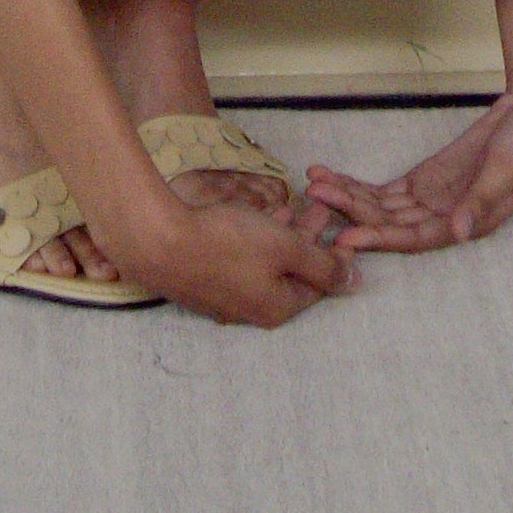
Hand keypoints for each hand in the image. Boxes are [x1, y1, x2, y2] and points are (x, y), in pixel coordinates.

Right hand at [114, 194, 360, 325]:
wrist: (158, 242)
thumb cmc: (227, 243)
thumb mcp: (285, 248)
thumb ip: (322, 265)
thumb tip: (354, 283)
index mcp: (278, 306)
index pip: (320, 283)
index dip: (335, 252)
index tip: (342, 223)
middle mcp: (253, 309)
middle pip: (294, 272)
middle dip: (311, 237)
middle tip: (320, 204)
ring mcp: (226, 297)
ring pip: (269, 264)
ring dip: (286, 234)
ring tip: (295, 203)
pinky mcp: (205, 281)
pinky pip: (245, 260)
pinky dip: (260, 238)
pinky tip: (260, 215)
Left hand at [301, 89, 512, 253]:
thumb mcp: (507, 169)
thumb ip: (481, 200)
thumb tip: (457, 231)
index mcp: (466, 222)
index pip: (413, 237)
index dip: (378, 238)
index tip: (343, 236)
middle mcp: (445, 217)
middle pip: (388, 222)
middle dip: (350, 212)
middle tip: (311, 200)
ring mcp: (434, 197)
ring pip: (383, 206)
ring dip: (349, 197)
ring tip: (313, 184)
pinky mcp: (429, 177)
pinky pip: (389, 188)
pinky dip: (362, 185)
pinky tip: (335, 178)